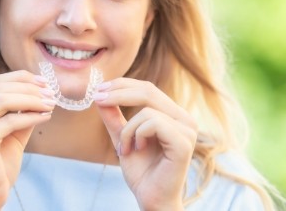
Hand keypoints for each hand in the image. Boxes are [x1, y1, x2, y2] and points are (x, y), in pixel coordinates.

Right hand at [0, 71, 55, 210]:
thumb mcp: (11, 132)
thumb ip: (20, 111)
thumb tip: (42, 91)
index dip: (21, 78)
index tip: (44, 82)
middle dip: (30, 88)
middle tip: (51, 93)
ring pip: (3, 99)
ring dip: (32, 99)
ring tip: (50, 103)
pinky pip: (9, 121)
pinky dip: (31, 116)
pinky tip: (45, 117)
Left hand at [94, 78, 197, 210]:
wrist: (151, 199)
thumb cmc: (142, 171)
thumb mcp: (122, 138)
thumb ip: (114, 117)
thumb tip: (100, 95)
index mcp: (173, 115)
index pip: (148, 89)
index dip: (123, 85)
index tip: (99, 89)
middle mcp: (184, 119)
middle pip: (149, 91)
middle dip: (118, 93)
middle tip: (98, 99)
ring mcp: (187, 130)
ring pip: (147, 109)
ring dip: (127, 129)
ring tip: (124, 149)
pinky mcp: (184, 142)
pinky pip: (153, 123)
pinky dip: (137, 135)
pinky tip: (137, 150)